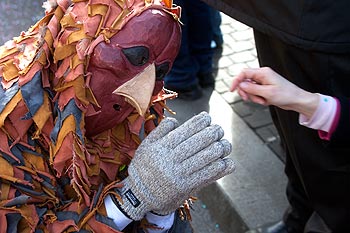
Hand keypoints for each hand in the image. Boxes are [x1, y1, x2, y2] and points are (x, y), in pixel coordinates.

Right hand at [113, 112, 234, 219]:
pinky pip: (206, 176)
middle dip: (212, 133)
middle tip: (219, 129)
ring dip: (219, 149)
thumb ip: (159, 131)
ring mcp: (179, 174)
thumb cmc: (143, 168)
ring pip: (205, 158)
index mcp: (161, 147)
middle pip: (198, 142)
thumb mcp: (145, 146)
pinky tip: (225, 162)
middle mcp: (170, 159)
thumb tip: (175, 120)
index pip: (186, 130)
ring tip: (225, 144)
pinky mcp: (185, 187)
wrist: (138, 195)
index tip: (208, 118)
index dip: (200, 122)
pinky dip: (218, 168)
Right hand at [230, 67, 318, 117]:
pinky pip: (254, 93)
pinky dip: (257, 98)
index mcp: (263, 73)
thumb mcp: (267, 93)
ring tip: (262, 101)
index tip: (232, 89)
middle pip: (244, 82)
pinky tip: (265, 101)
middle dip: (245, 92)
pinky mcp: (264, 88)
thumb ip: (252, 88)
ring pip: (249, 89)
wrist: (296, 100)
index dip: (236, 81)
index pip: (244, 73)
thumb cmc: (286, 95)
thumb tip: (241, 85)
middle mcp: (262, 76)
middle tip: (248, 99)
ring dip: (253, 97)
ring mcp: (263, 82)